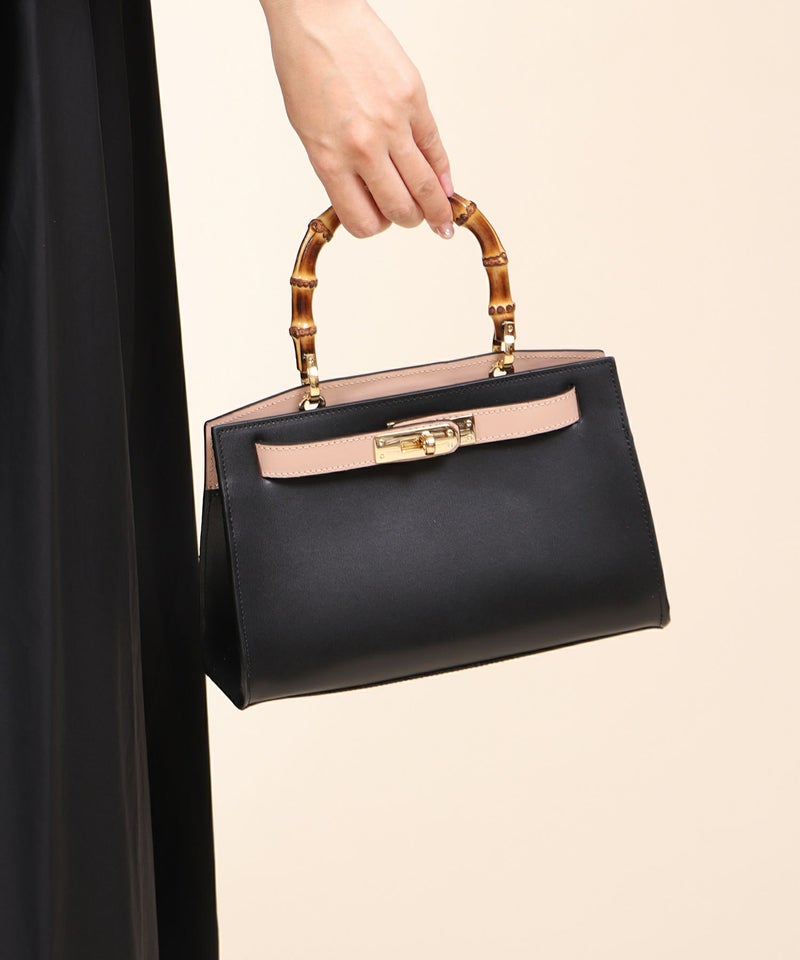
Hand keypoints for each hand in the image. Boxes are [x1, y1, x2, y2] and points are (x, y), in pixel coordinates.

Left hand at [260, 0, 455, 238]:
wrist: (317, 15)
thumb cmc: (306, 68)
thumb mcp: (310, 131)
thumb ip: (340, 168)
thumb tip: (373, 195)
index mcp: (330, 160)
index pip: (363, 220)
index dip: (375, 226)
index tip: (380, 221)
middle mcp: (363, 147)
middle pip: (400, 209)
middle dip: (408, 220)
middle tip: (415, 218)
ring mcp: (392, 123)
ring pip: (425, 187)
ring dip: (436, 209)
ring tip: (442, 218)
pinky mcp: (414, 99)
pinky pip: (435, 149)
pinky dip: (443, 173)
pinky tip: (446, 186)